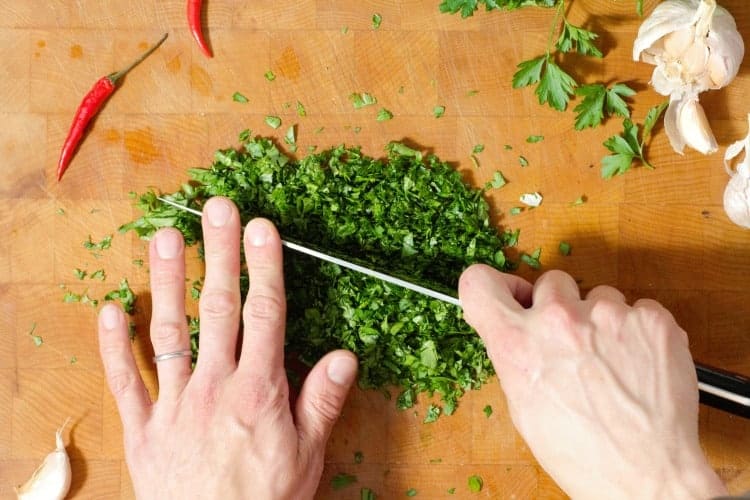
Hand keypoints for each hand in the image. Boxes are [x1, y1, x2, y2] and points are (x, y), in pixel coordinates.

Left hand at [97, 197, 357, 498]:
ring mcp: (174, 403)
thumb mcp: (307, 455)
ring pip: (169, 331)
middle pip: (218, 308)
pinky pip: (125, 380)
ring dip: (166, 281)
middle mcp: (214, 386)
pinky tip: (111, 307)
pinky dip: (114, 344)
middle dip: (219, 253)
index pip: (264, 314)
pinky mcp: (143, 428)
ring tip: (164, 237)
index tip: (262, 228)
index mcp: (259, 390)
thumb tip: (345, 355)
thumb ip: (322, 401)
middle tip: (216, 208)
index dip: (264, 266)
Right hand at [458, 265, 726, 499]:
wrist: (646, 475)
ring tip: (611, 363)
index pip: (478, 282)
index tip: (511, 295)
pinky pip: (638, 309)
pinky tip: (636, 364)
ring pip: (598, 296)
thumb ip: (515, 355)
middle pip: (550, 282)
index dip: (495, 286)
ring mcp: (609, 315)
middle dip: (558, 308)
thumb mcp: (523, 406)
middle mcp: (560, 321)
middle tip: (571, 343)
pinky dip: (637, 331)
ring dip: (601, 321)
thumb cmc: (581, 452)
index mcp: (518, 343)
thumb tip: (515, 327)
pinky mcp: (652, 320)